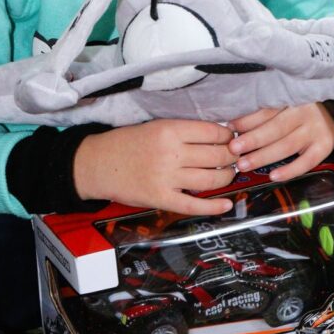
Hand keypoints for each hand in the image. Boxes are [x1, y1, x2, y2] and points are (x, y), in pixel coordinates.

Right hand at [73, 119, 235, 215]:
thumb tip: (217, 137)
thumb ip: (183, 132)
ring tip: (228, 174)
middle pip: (216, 156)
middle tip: (234, 157)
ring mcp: (167, 178)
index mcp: (169, 130)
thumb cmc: (127, 143)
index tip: (231, 139)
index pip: (212, 132)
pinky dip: (214, 207)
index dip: (228, 136)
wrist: (99, 164)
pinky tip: (226, 204)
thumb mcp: (156, 126)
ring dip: (226, 177)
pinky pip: (194, 205)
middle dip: (231, 157)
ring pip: (211, 179)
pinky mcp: (162, 199)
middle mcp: (171, 153)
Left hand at [227, 103, 333, 180]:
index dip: (246, 120)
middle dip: (252, 140)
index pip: (266, 110)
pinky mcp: (324, 146)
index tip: (229, 128)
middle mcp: (304, 112)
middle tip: (233, 149)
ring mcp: (316, 129)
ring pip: (287, 145)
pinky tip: (273, 176)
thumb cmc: (295, 112)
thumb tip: (232, 127)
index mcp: (290, 98)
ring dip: (263, 156)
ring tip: (244, 164)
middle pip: (276, 128)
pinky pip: (306, 162)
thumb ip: (262, 114)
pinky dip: (289, 170)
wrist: (329, 117)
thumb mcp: (281, 106)